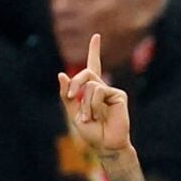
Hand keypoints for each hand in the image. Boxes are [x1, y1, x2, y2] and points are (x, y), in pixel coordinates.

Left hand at [57, 34, 130, 153]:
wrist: (104, 144)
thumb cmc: (91, 131)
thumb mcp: (73, 112)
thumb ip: (66, 94)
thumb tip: (62, 74)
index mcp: (91, 90)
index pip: (93, 66)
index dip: (94, 51)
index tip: (96, 36)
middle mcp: (102, 87)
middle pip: (85, 73)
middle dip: (74, 84)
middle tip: (70, 97)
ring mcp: (111, 90)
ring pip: (90, 85)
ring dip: (85, 104)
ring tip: (91, 117)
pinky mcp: (119, 95)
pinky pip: (98, 91)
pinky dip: (93, 105)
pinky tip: (99, 115)